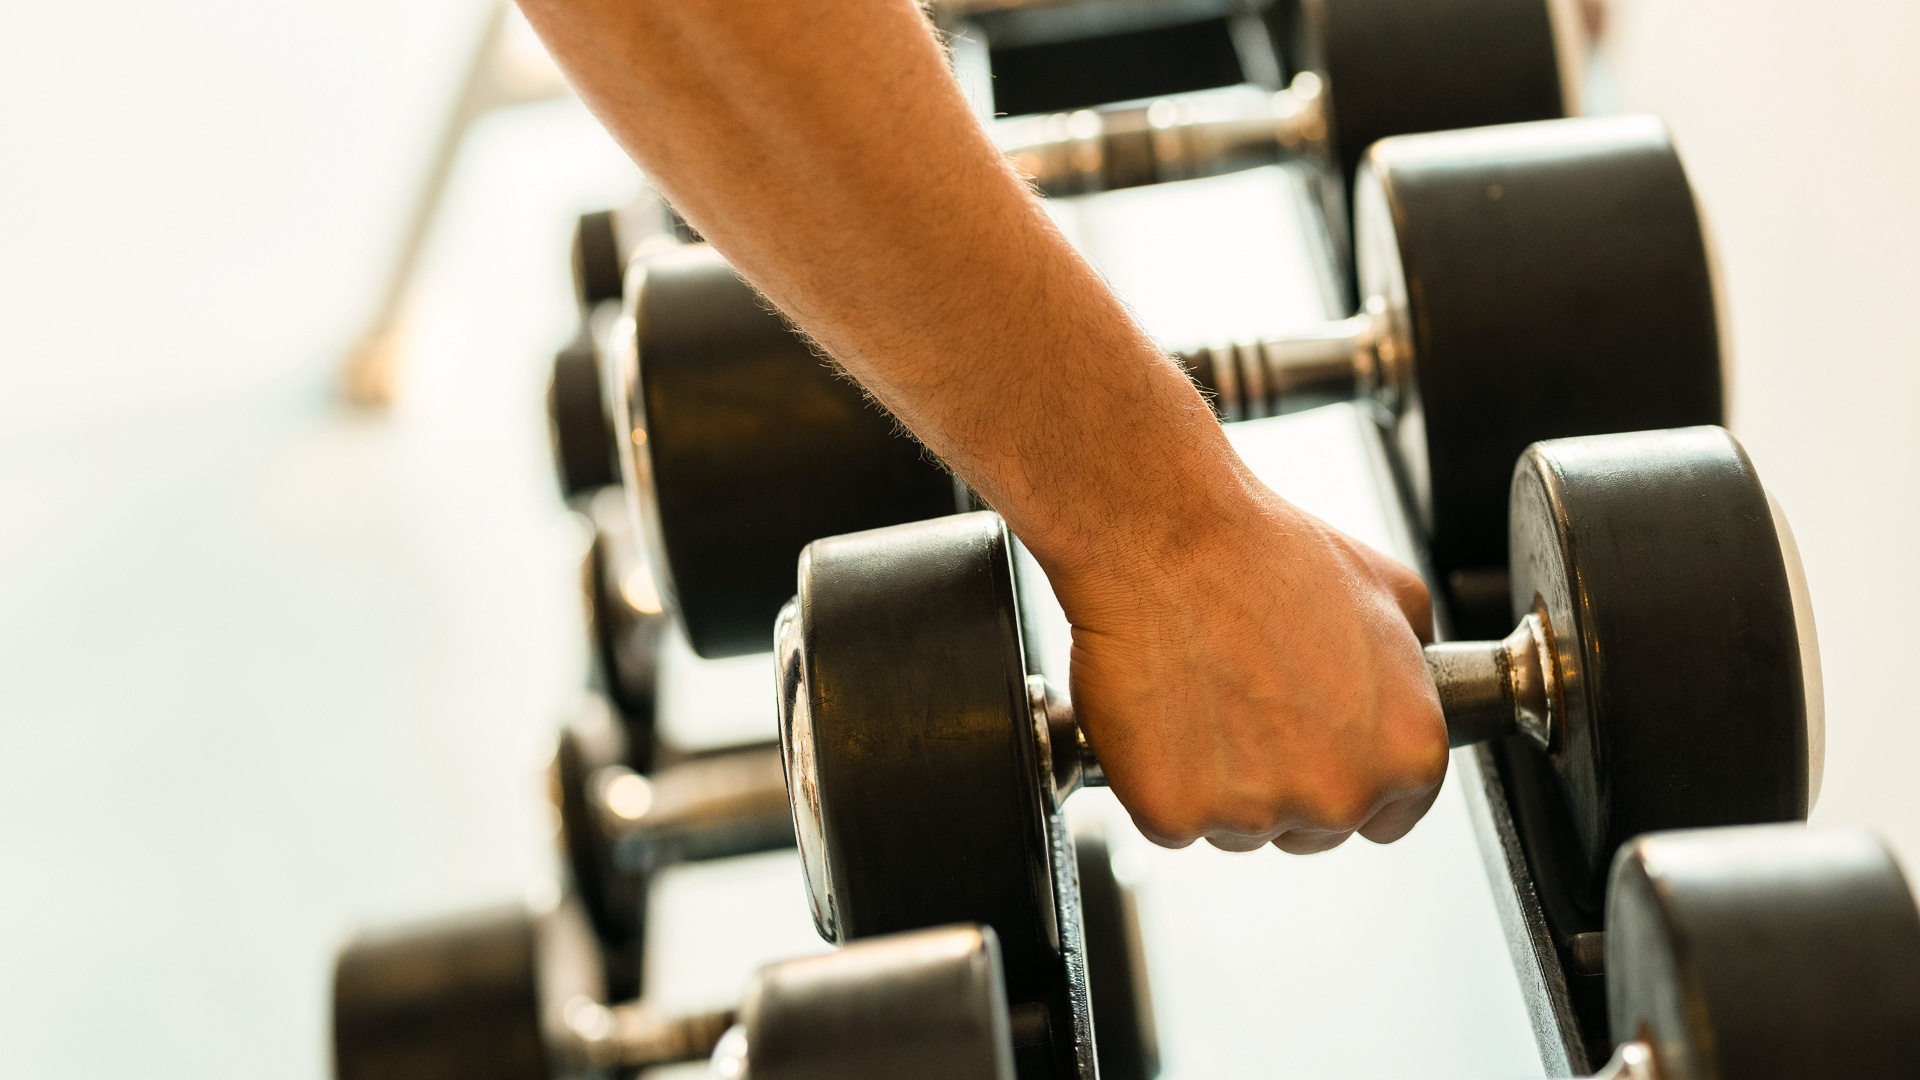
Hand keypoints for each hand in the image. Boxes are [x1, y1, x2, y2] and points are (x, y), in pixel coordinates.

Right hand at [1053, 475, 1447, 853]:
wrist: (1168, 540)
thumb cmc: (1266, 555)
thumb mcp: (1391, 590)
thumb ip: (1416, 662)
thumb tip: (1412, 682)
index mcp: (1407, 752)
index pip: (1388, 815)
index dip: (1346, 775)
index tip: (1312, 744)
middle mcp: (1339, 795)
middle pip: (1310, 830)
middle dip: (1281, 782)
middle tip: (1248, 705)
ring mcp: (1254, 813)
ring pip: (1236, 829)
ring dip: (1217, 783)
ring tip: (1203, 697)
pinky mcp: (1173, 813)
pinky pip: (1169, 821)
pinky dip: (1156, 779)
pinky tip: (1162, 716)